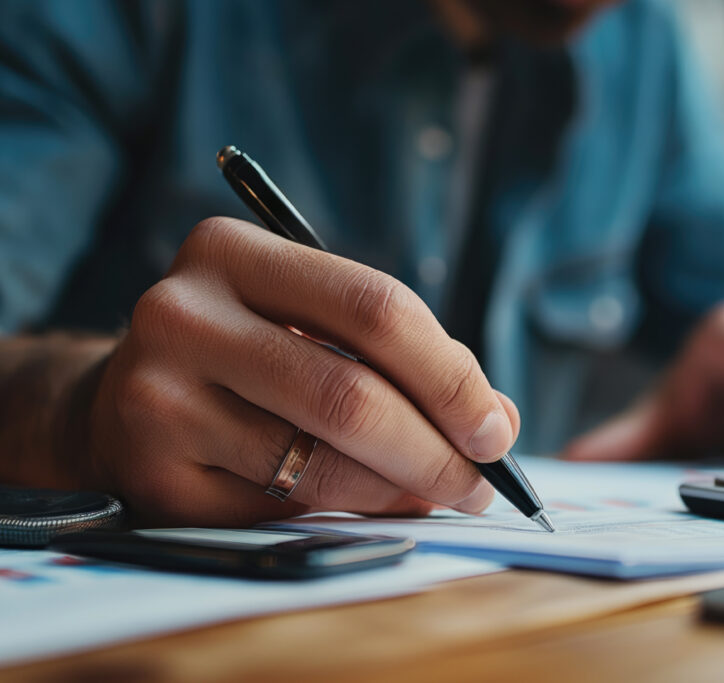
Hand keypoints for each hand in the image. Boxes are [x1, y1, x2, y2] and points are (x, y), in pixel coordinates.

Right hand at [84, 217, 518, 525]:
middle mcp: (183, 315)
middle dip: (436, 449)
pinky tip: (369, 502)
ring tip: (435, 492)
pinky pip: (282, 508)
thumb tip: (496, 422)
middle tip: (479, 481)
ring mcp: (157, 397)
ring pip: (320, 462)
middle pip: (351, 394)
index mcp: (232, 252)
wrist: (120, 401)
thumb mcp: (311, 325)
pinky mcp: (154, 474)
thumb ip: (401, 359)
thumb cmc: (248, 353)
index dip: (451, 375)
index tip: (496, 426)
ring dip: (399, 489)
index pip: (376, 308)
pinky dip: (346, 511)